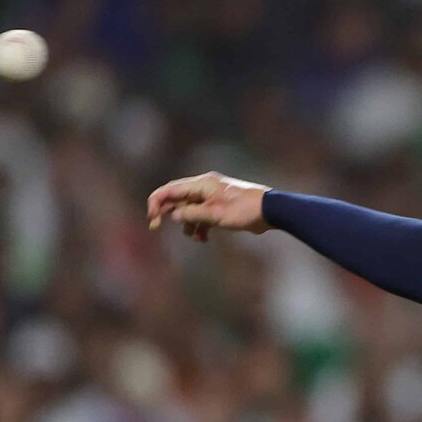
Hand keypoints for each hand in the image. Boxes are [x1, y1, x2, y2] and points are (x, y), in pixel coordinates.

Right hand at [147, 171, 271, 241]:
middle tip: (157, 228)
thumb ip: (191, 215)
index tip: (151, 219)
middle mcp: (204, 187)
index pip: (170, 189)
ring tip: (196, 237)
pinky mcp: (220, 206)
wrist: (270, 210)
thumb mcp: (214, 215)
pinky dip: (200, 226)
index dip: (156, 203)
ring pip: (190, 210)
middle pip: (177, 199)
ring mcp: (213, 196)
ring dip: (188, 224)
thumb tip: (174, 216)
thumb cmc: (243, 210)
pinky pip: (202, 215)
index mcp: (201, 184)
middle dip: (168, 214)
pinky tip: (204, 238)